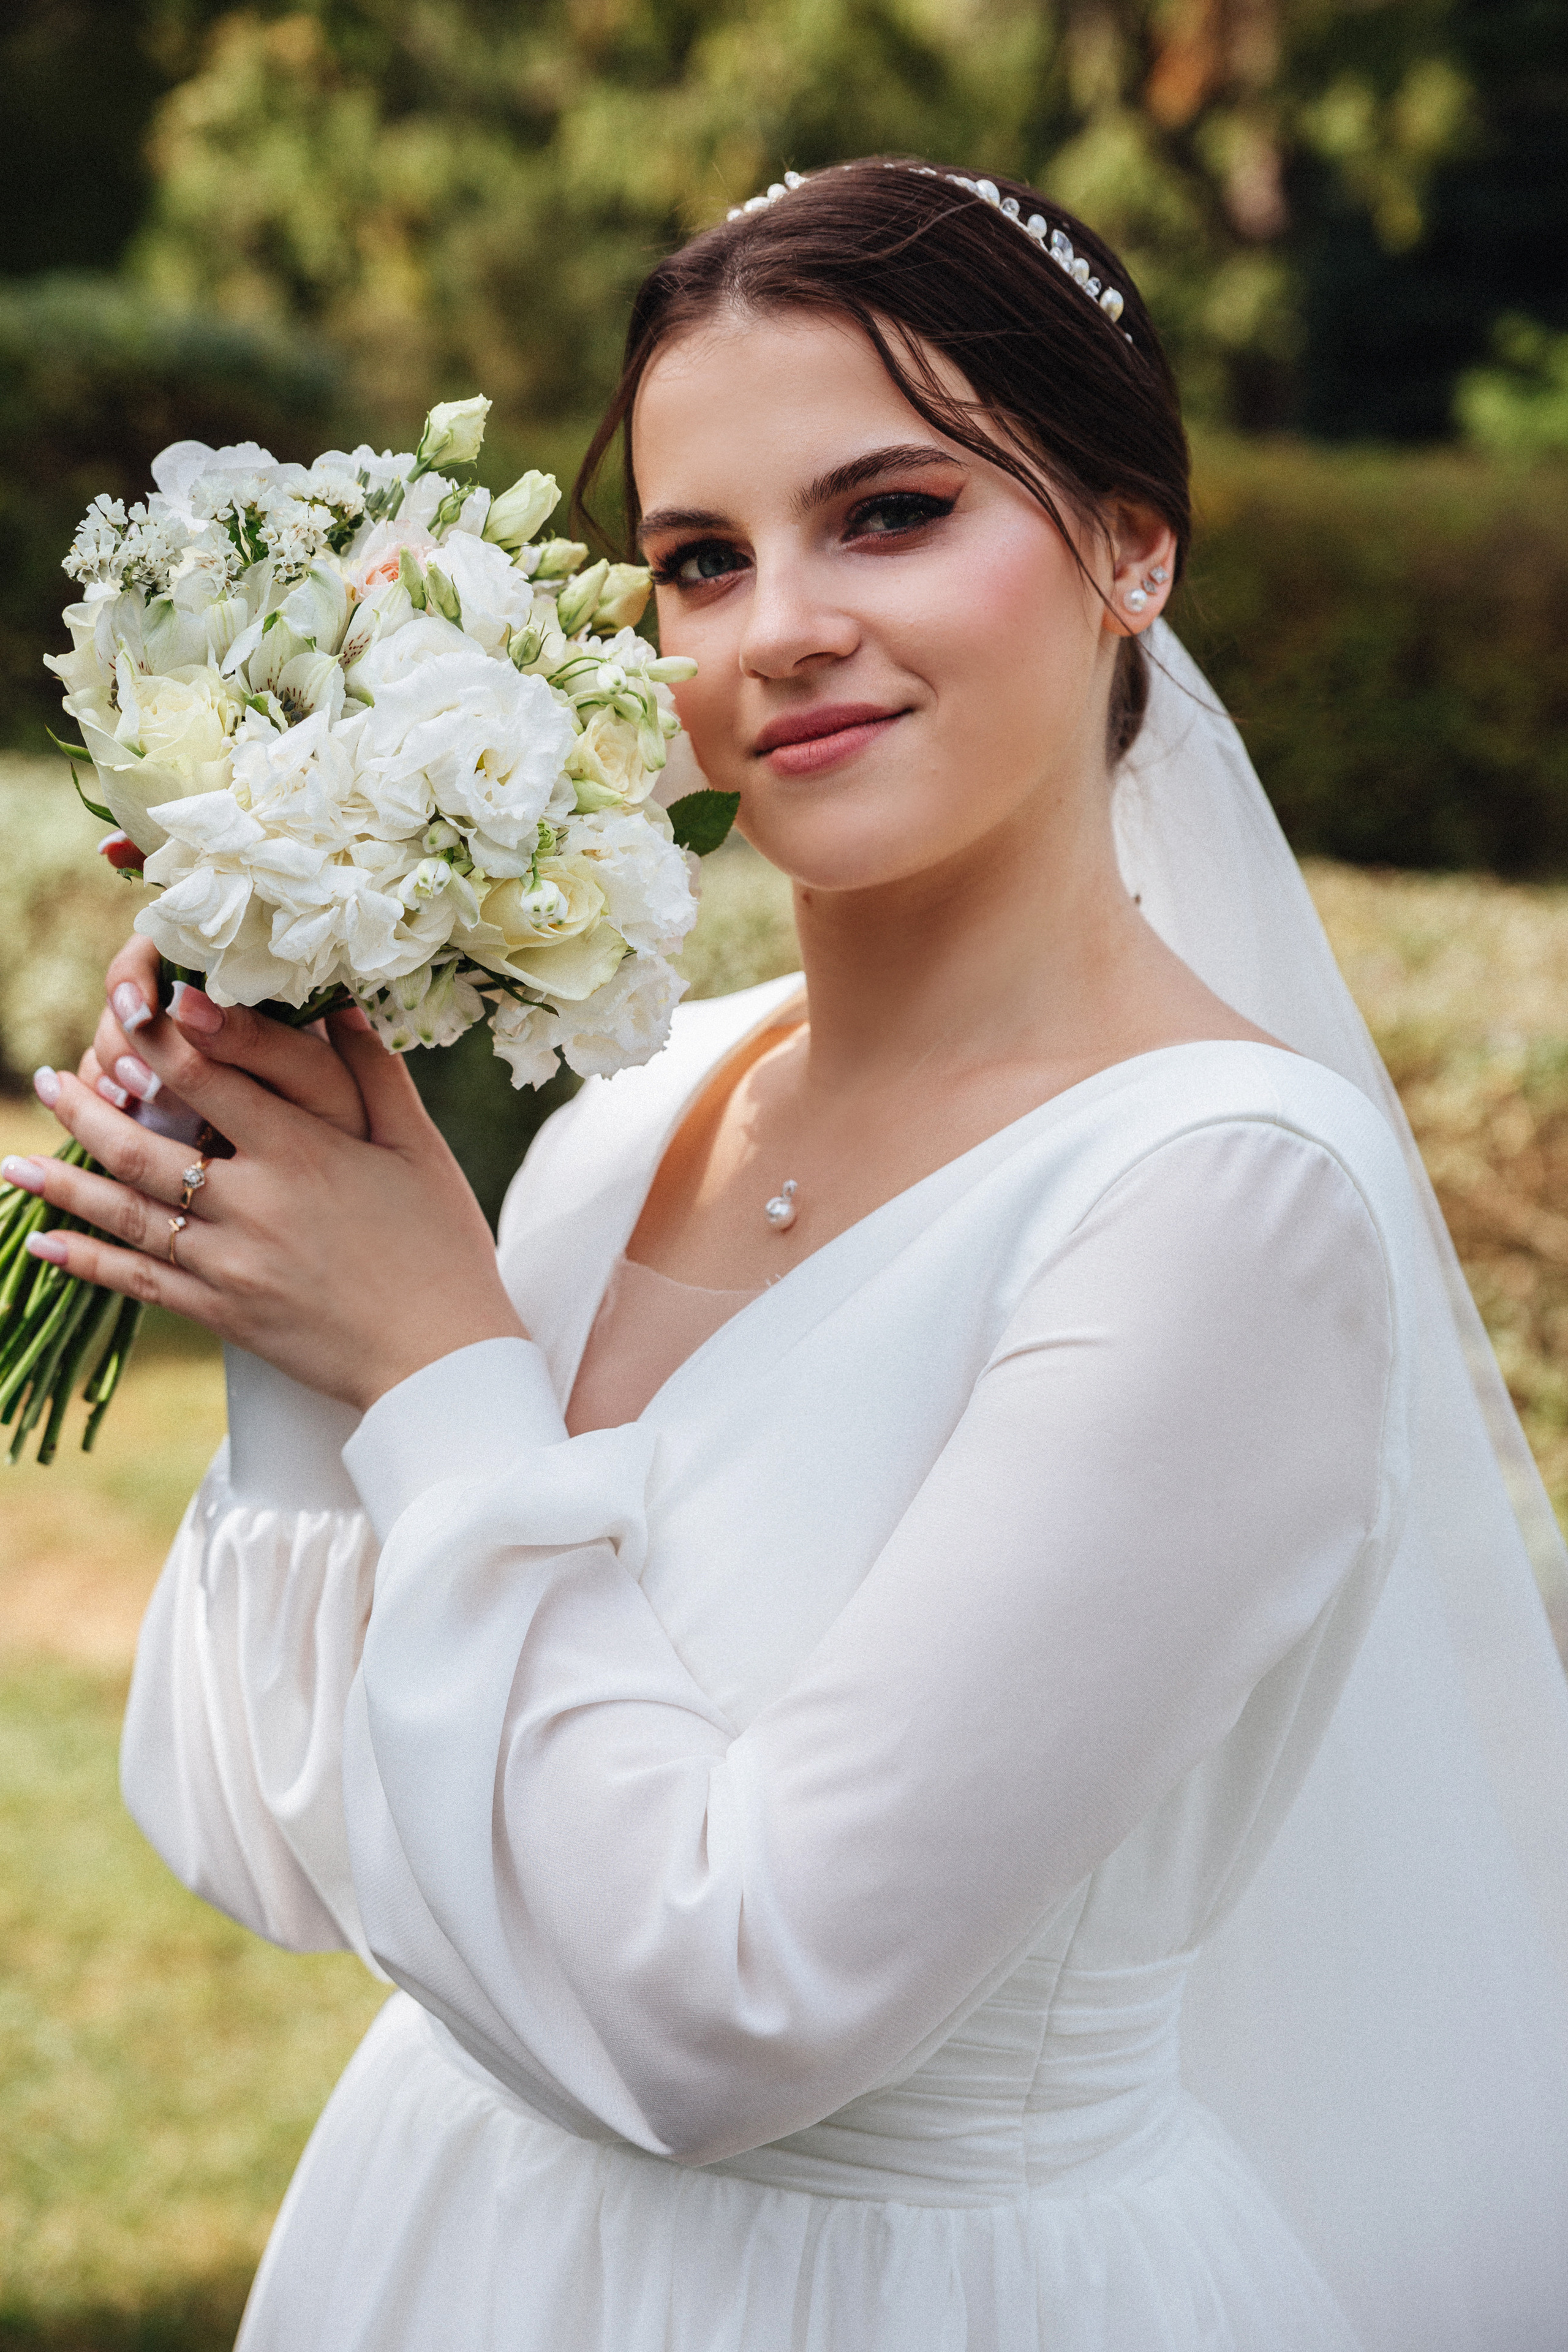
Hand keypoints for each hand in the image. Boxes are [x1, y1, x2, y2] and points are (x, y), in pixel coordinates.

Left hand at [14, 992, 525, 1412]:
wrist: (440, 1360)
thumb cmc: (444, 1247)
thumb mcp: (419, 1150)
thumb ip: (375, 1074)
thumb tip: (338, 1007)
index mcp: (302, 1151)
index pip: (208, 1076)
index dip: (158, 1035)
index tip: (122, 1007)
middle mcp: (253, 1203)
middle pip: (144, 1145)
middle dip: (87, 1107)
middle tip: (50, 1077)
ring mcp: (230, 1264)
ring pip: (127, 1212)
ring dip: (64, 1182)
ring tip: (16, 1160)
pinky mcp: (224, 1314)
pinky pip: (139, 1281)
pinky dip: (86, 1262)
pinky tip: (45, 1244)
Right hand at [76, 937, 370, 1139]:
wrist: (343, 1188)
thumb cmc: (343, 1122)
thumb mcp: (315, 1081)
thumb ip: (260, 1040)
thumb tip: (189, 1003)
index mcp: (246, 984)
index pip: (165, 946)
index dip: (138, 973)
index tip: (139, 1009)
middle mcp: (202, 1009)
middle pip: (129, 993)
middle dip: (125, 1027)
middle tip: (140, 1072)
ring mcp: (170, 1052)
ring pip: (113, 1037)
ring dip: (113, 1063)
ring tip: (136, 1097)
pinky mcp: (149, 1097)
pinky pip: (104, 1082)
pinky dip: (104, 1097)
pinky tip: (119, 1114)